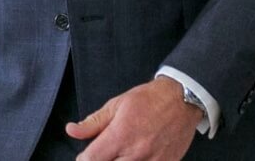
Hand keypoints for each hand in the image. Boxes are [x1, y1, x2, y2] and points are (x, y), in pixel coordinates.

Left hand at [66, 77, 200, 160]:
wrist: (183, 100)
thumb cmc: (149, 100)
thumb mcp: (116, 105)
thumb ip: (93, 122)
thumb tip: (72, 131)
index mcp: (120, 136)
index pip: (91, 159)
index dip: (84, 159)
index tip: (86, 155)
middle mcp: (136, 153)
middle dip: (102, 160)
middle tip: (105, 153)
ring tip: (121, 153)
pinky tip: (137, 156)